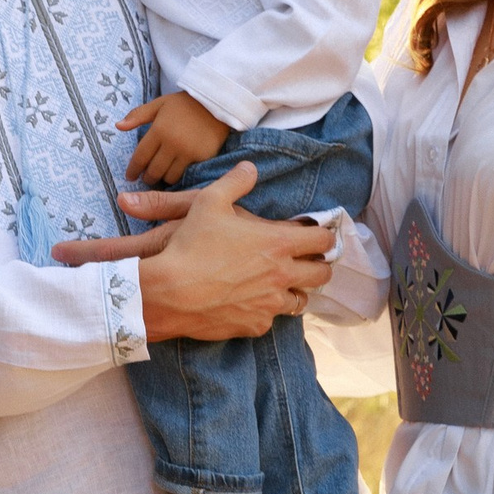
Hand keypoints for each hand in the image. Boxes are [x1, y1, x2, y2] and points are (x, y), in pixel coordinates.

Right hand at [51, 166, 332, 338]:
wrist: (169, 292)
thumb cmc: (191, 245)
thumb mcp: (209, 202)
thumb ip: (234, 183)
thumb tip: (250, 168)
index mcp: (279, 243)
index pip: (324, 240)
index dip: (324, 236)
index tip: (317, 236)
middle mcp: (282, 275)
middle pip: (322, 274)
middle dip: (318, 266)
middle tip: (306, 262)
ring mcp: (270, 304)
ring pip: (301, 301)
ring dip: (295, 291)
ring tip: (280, 284)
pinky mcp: (255, 325)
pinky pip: (272, 320)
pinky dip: (266, 312)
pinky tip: (252, 304)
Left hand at [117, 89, 233, 188]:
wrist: (217, 103)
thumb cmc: (185, 104)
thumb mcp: (159, 104)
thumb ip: (138, 115)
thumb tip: (118, 126)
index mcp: (159, 130)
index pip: (140, 157)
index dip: (133, 169)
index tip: (130, 176)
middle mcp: (172, 143)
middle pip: (154, 171)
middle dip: (147, 177)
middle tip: (145, 179)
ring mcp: (188, 152)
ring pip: (169, 177)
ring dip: (162, 179)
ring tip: (160, 177)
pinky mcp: (202, 158)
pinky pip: (185, 174)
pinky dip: (178, 177)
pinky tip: (175, 175)